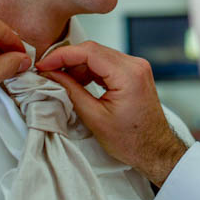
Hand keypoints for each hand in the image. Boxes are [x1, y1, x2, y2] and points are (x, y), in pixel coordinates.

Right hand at [36, 41, 187, 186]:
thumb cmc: (132, 140)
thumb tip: (52, 74)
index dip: (62, 55)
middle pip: (93, 50)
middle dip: (67, 60)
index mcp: (128, 74)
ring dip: (78, 65)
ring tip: (60, 80)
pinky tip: (77, 81)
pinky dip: (90, 70)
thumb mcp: (95, 118)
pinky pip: (107, 63)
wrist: (155, 150)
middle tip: (47, 71)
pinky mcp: (134, 72)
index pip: (89, 51)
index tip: (44, 64)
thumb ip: (71, 91)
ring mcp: (136, 67)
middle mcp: (135, 65)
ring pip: (99, 55)